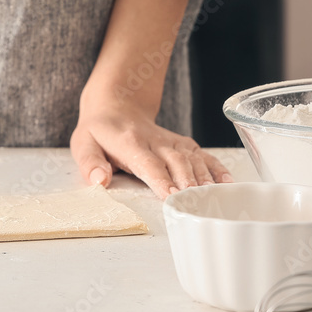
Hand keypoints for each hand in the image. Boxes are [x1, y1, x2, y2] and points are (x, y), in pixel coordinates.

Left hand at [70, 96, 231, 198]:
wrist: (116, 106)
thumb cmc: (99, 131)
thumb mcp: (83, 144)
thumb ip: (90, 163)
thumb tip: (99, 180)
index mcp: (130, 142)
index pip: (148, 163)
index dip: (161, 180)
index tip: (172, 197)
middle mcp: (155, 141)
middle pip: (176, 162)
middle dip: (188, 184)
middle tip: (198, 205)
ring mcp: (172, 141)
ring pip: (193, 159)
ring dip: (205, 179)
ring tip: (215, 200)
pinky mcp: (182, 143)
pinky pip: (203, 154)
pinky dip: (217, 168)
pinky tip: (228, 183)